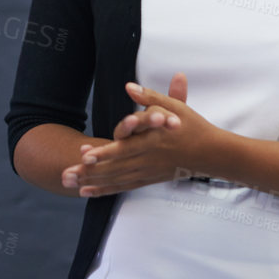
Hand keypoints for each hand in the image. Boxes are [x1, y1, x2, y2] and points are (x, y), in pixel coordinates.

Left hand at [63, 74, 221, 196]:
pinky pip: (124, 186)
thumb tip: (129, 86)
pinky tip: (88, 192)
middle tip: (66, 175)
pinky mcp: (148, 179)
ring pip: (116, 179)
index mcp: (152, 141)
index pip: (124, 148)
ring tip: (69, 184)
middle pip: (114, 167)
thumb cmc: (192, 126)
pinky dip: (105, 190)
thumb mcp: (173, 107)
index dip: (104, 152)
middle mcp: (147, 160)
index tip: (85, 154)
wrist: (212, 153)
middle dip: (88, 171)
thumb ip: (149, 97)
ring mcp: (147, 172)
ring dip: (92, 182)